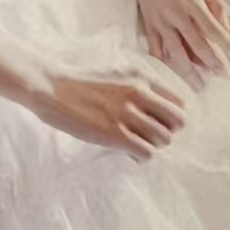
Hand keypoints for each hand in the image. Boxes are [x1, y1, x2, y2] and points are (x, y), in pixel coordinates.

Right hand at [29, 68, 185, 160]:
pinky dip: (141, 157)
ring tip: (136, 143)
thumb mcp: (115, 72)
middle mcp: (139, 92)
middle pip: (178, 122)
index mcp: (140, 76)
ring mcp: (127, 114)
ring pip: (164, 139)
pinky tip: (129, 152)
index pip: (179, 102)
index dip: (171, 117)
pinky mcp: (115, 134)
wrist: (51, 87)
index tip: (159, 122)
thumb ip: (138, 86)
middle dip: (167, 131)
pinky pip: (147, 153)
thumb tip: (157, 110)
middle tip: (150, 135)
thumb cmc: (80, 81)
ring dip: (153, 145)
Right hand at [132, 0, 229, 82]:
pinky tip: (174, 75)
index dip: (225, 49)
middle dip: (213, 64)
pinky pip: (155, 48)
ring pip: (175, 51)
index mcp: (191, 2)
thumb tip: (227, 27)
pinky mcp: (149, 26)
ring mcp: (160, 21)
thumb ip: (216, 2)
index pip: (213, 30)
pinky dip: (164, 63)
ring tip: (200, 87)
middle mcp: (175, 14)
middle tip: (226, 80)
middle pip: (197, 44)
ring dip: (189, 71)